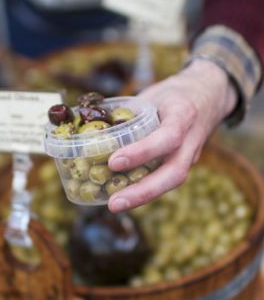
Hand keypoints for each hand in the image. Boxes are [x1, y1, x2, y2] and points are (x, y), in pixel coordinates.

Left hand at [108, 59, 236, 212]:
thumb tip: (89, 130)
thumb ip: (128, 113)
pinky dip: (145, 189)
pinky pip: (166, 179)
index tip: (114, 162)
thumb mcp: (152, 94)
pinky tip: (124, 197)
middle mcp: (192, 139)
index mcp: (183, 114)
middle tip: (114, 204)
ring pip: (173, 181)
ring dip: (143, 196)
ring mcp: (191, 154)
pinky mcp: (185, 163)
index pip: (168, 136)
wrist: (209, 94)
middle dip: (143, 191)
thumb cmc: (172, 94)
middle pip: (174, 172)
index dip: (142, 152)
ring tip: (115, 205)